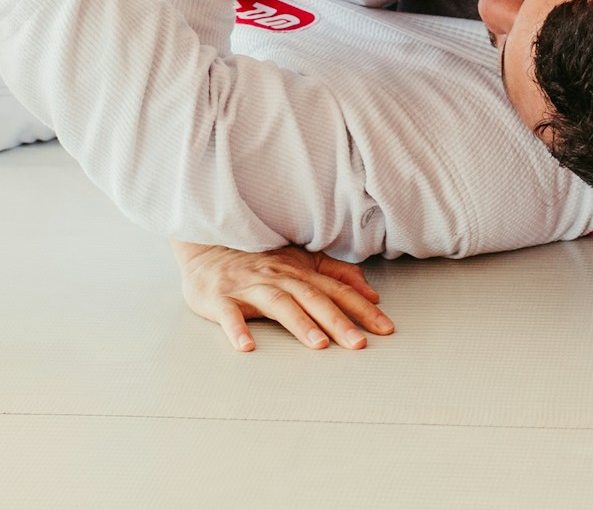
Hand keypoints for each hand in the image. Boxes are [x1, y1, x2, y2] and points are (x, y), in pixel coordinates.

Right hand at [175, 242, 394, 351]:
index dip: (362, 309)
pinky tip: (247, 347)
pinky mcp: (219, 298)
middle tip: (359, 344)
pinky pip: (228, 315)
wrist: (206, 246)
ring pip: (278, 304)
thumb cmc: (257, 260)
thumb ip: (335, 274)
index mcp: (298, 273)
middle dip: (338, 321)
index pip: (336, 291)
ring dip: (299, 324)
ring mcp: (248, 288)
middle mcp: (278, 278)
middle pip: (313, 298)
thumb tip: (370, 292)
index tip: (386, 329)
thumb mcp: (298, 261)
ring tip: (318, 344)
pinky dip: (236, 330)